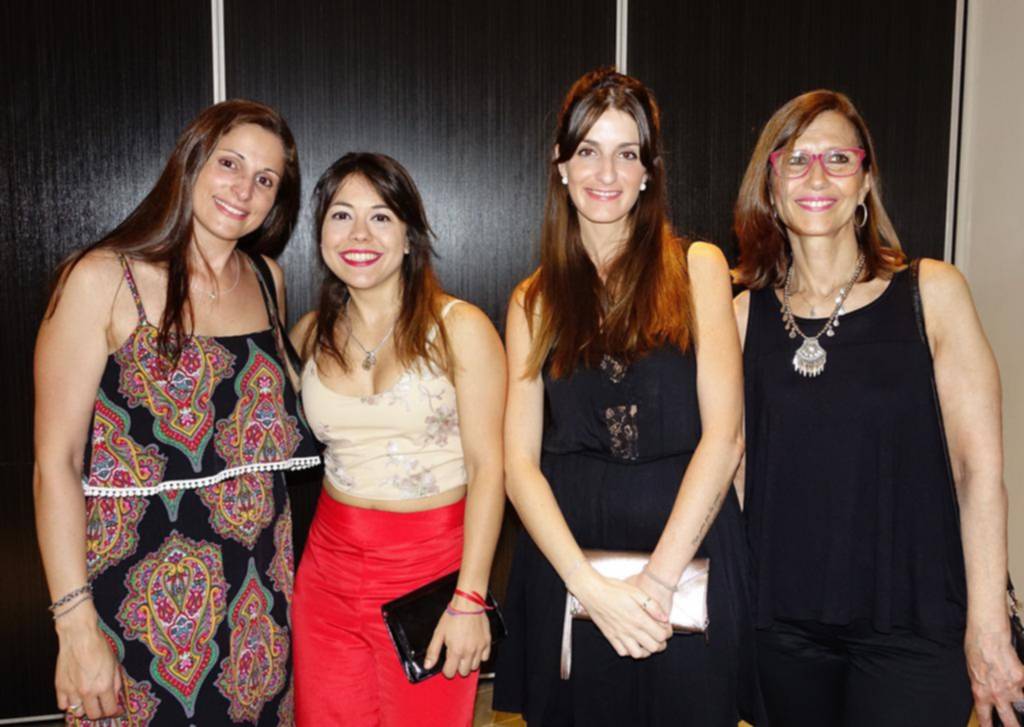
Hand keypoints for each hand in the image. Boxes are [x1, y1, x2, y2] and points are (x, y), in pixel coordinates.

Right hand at [55, 606, 123, 720]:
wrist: (79, 636)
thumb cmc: (97, 646)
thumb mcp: (114, 663)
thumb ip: (116, 682)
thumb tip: (116, 695)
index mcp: (103, 686)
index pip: (109, 710)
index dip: (115, 710)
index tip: (115, 708)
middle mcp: (87, 691)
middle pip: (93, 715)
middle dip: (100, 711)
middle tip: (102, 704)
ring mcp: (72, 691)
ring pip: (78, 712)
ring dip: (84, 707)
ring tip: (88, 698)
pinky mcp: (60, 687)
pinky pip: (63, 705)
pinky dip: (69, 703)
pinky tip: (75, 696)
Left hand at [423, 595, 491, 678]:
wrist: (468, 604)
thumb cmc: (453, 616)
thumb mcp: (438, 633)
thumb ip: (433, 651)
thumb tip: (428, 665)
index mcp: (455, 651)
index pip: (450, 673)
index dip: (446, 670)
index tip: (446, 665)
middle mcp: (468, 652)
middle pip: (464, 672)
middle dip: (458, 668)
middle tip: (455, 658)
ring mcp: (479, 647)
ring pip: (475, 666)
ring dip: (468, 663)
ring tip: (464, 654)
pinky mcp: (487, 642)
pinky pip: (485, 657)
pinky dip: (480, 656)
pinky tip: (474, 650)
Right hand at [569, 565, 671, 659]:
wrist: (592, 591)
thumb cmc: (613, 589)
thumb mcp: (636, 591)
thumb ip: (653, 606)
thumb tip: (664, 618)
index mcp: (638, 618)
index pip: (660, 636)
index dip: (667, 633)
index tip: (666, 627)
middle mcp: (630, 630)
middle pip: (653, 647)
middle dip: (661, 644)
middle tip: (660, 636)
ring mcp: (619, 635)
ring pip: (638, 654)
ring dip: (647, 650)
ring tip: (648, 641)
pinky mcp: (610, 636)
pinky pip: (622, 652)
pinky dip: (630, 651)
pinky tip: (632, 642)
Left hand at [966, 627, 1023, 726]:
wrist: (987, 635)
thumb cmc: (976, 647)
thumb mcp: (972, 670)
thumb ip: (981, 684)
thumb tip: (986, 691)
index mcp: (980, 693)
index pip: (985, 717)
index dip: (988, 726)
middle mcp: (997, 694)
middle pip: (1010, 720)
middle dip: (1013, 726)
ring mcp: (1012, 687)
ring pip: (1023, 706)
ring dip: (1022, 707)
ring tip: (1021, 708)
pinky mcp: (1022, 677)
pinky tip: (1022, 681)